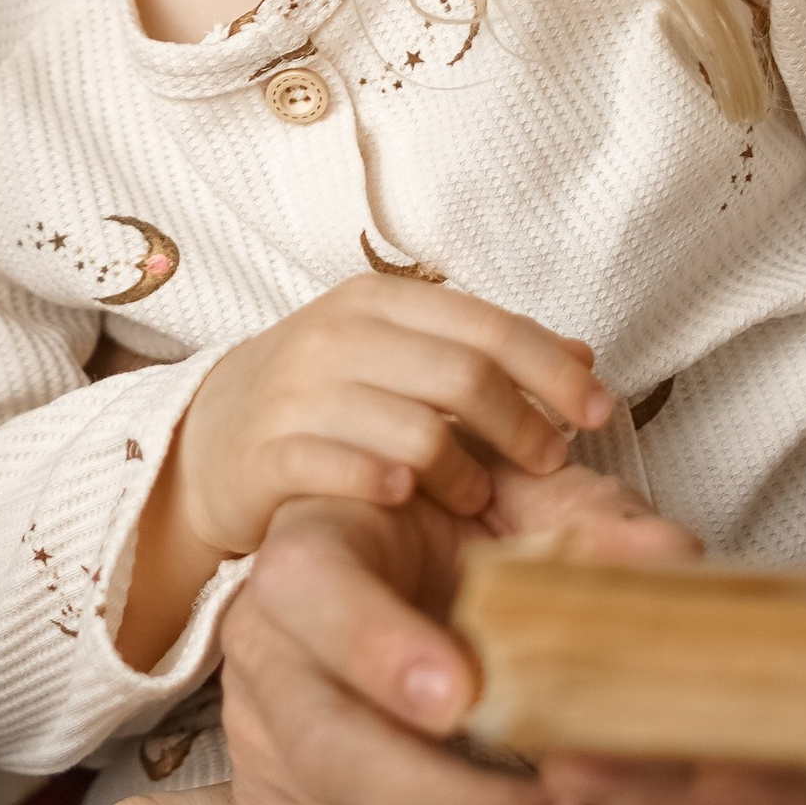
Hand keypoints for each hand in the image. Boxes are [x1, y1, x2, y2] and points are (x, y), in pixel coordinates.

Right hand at [119, 275, 617, 668]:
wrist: (206, 438)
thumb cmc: (322, 396)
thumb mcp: (396, 354)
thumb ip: (480, 352)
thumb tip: (583, 357)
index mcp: (377, 303)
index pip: (488, 327)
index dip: (554, 371)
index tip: (600, 412)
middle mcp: (336, 338)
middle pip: (463, 378)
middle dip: (522, 426)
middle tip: (547, 464)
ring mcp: (298, 396)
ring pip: (416, 431)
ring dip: (465, 473)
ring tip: (479, 498)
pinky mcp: (267, 454)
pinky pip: (346, 471)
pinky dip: (389, 486)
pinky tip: (410, 501)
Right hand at [218, 471, 694, 804]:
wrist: (393, 580)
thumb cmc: (457, 535)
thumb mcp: (522, 499)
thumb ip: (592, 522)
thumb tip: (668, 555)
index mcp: (306, 546)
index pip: (312, 593)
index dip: (379, 650)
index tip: (468, 697)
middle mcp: (266, 651)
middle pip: (329, 748)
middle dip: (458, 804)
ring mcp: (267, 748)